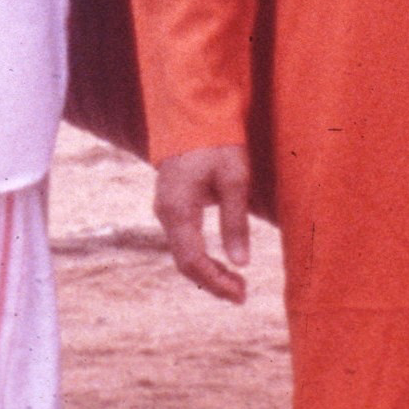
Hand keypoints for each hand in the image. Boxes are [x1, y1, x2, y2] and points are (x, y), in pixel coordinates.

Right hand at [153, 145, 251, 304]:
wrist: (194, 114)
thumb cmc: (217, 144)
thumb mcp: (234, 180)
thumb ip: (235, 222)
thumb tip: (241, 263)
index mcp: (178, 210)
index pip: (193, 261)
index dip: (216, 283)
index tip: (241, 294)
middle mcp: (166, 213)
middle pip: (185, 263)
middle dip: (213, 282)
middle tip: (242, 294)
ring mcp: (166, 209)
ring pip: (183, 253)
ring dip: (208, 271)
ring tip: (237, 283)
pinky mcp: (171, 204)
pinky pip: (183, 240)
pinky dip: (202, 256)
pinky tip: (221, 263)